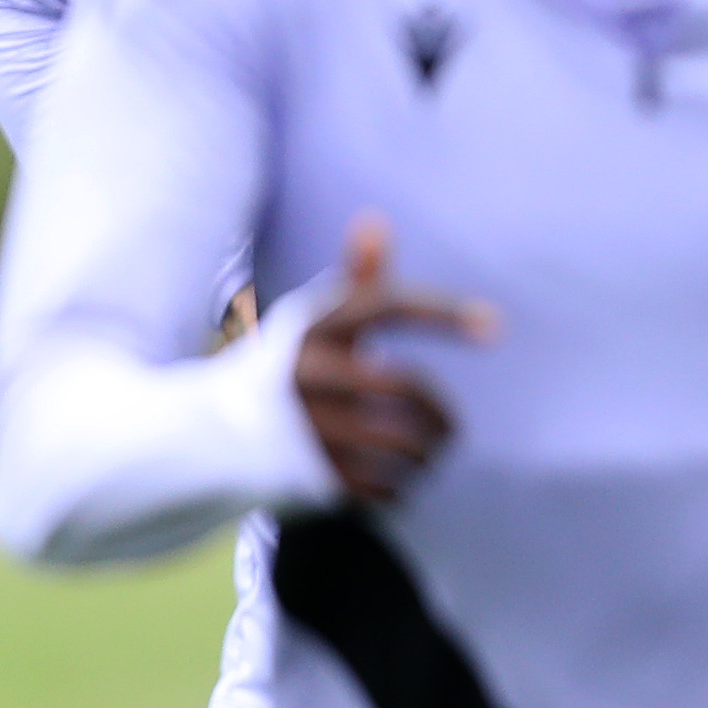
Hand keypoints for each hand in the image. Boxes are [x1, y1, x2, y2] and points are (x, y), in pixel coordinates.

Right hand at [294, 215, 495, 507]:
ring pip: (398, 440)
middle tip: (453, 429)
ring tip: (432, 455)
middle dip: (440, 412)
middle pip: (403, 385)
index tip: (495, 326)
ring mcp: (302, 424)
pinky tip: (402, 483)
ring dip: (428, 453)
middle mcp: (304, 371)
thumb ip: (357, 279)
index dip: (441, 312)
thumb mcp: (317, 320)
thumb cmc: (289, 364)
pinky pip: (379, 485)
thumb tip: (375, 220)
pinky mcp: (303, 474)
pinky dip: (401, 487)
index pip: (385, 304)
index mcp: (312, 325)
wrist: (212, 434)